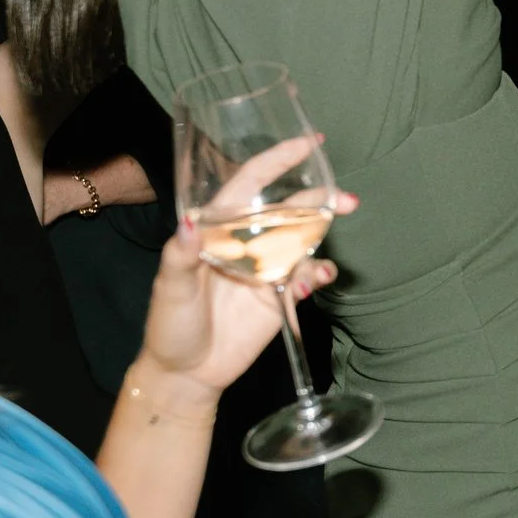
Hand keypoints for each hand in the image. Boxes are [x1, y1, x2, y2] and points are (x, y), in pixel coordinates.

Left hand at [140, 135, 353, 398]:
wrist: (186, 373)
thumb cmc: (169, 325)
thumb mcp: (169, 290)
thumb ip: (180, 257)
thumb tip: (187, 223)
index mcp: (220, 229)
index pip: (252, 183)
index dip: (278, 160)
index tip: (310, 143)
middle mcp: (249, 241)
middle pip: (291, 208)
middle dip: (321, 199)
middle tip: (348, 201)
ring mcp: (269, 267)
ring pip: (306, 238)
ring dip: (325, 238)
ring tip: (325, 261)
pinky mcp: (283, 294)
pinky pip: (310, 275)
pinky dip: (320, 274)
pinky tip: (316, 282)